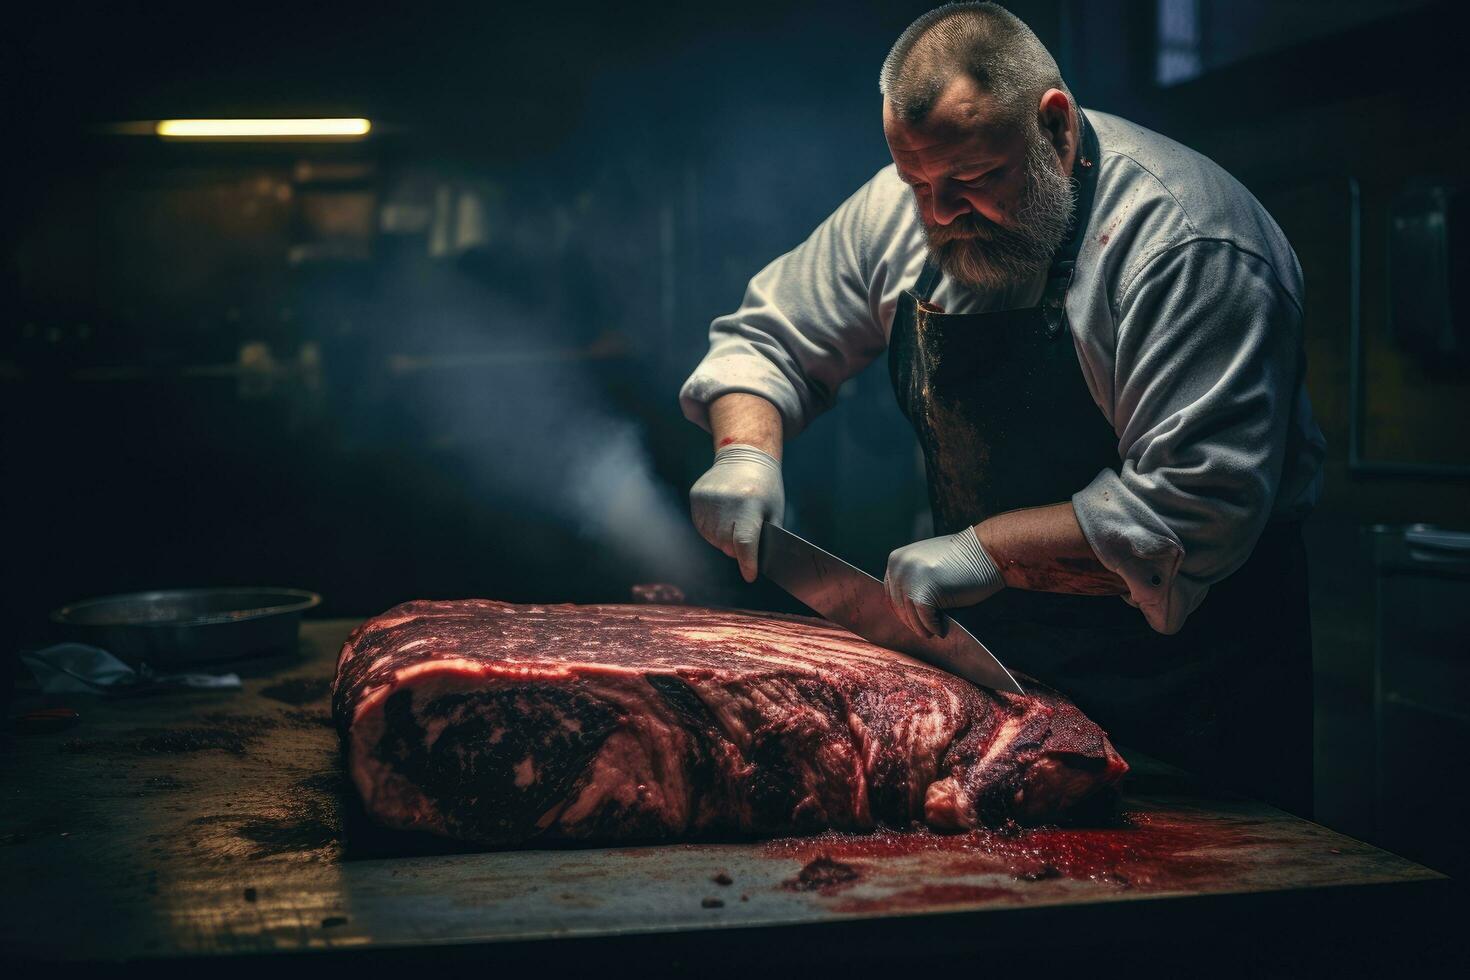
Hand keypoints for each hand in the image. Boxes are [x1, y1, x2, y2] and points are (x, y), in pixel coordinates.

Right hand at [690, 444, 783, 582]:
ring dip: (723, 539)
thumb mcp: (774, 510)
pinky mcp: (696, 496)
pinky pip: (702, 527)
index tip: (750, 576)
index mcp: (749, 503)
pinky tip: (722, 516)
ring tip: (734, 522)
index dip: (747, 562)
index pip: (745, 541)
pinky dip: (712, 529)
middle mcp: (726, 501)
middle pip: (726, 544)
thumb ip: (764, 537)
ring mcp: (707, 498)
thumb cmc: (766, 488)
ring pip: (712, 538)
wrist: (744, 455)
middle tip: (744, 535)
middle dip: (736, 548)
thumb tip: (751, 564)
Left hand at [884, 528, 1004, 637]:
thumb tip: (903, 608)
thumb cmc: (962, 560)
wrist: (987, 552)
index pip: (891, 594)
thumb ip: (911, 577)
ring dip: (923, 628)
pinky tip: (943, 629)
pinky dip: (934, 628)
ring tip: (935, 632)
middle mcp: (897, 567)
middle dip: (913, 622)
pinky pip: (924, 620)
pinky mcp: (923, 592)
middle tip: (926, 631)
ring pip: (910, 616)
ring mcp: (909, 579)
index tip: (915, 621)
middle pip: (899, 607)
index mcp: (895, 559)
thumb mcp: (926, 562)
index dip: (903, 611)